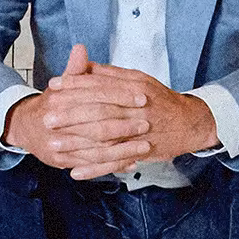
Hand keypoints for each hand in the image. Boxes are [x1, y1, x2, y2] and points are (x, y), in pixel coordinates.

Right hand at [4, 44, 153, 177]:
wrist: (27, 127)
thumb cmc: (52, 104)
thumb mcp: (62, 85)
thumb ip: (75, 70)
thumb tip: (80, 48)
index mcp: (58, 100)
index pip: (95, 97)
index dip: (120, 96)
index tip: (142, 97)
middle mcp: (56, 123)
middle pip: (96, 126)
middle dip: (124, 126)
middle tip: (147, 124)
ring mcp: (58, 145)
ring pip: (96, 150)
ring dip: (123, 149)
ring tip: (146, 146)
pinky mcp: (61, 161)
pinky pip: (91, 165)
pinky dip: (113, 165)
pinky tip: (132, 162)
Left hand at [40, 61, 220, 178]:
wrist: (191, 122)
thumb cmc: (161, 99)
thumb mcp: (140, 79)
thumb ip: (112, 74)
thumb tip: (87, 66)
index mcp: (134, 88)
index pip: (100, 85)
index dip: (75, 85)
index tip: (53, 86)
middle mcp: (136, 109)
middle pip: (99, 111)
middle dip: (70, 115)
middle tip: (47, 118)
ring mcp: (139, 133)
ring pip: (104, 139)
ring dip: (77, 143)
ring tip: (54, 145)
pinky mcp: (141, 153)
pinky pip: (115, 163)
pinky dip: (94, 169)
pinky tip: (75, 172)